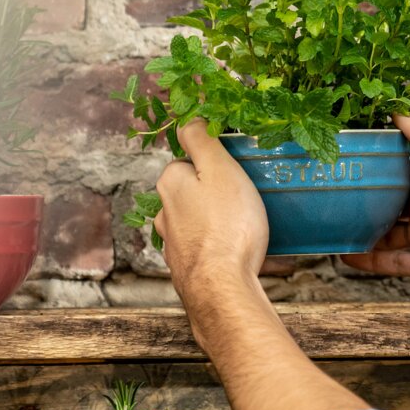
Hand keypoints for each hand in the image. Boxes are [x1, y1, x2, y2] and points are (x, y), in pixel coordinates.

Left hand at [155, 120, 269, 308]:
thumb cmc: (228, 227)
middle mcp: (163, 211)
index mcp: (170, 182)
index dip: (216, 163)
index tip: (237, 173)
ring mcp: (173, 242)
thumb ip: (201, 140)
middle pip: (194, 189)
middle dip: (217, 192)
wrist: (223, 289)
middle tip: (246, 199)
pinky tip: (237, 251)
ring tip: (245, 227)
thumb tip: (188, 119)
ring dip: (218, 220)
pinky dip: (218, 245)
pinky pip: (205, 245)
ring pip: (198, 219)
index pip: (190, 159)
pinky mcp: (186, 267)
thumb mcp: (220, 169)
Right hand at [343, 115, 409, 309]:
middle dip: (355, 195)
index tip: (337, 152)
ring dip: (356, 228)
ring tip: (324, 223)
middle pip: (383, 198)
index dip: (369, 159)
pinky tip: (342, 254)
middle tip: (320, 190)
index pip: (394, 163)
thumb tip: (397, 111)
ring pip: (381, 230)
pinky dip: (365, 259)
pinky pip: (388, 261)